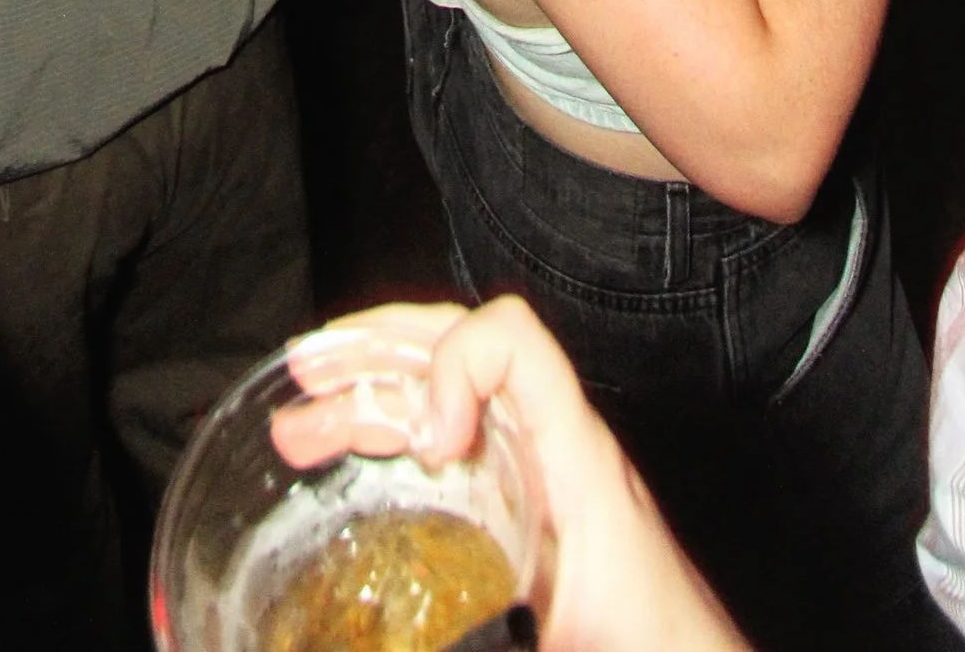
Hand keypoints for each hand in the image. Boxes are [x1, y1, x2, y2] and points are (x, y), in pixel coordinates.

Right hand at [277, 301, 738, 651]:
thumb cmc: (662, 648)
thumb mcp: (561, 637)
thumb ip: (489, 638)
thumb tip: (420, 641)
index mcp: (577, 462)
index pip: (515, 341)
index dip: (453, 364)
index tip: (428, 447)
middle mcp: (559, 449)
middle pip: (465, 348)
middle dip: (377, 354)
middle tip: (306, 380)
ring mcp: (549, 474)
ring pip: (456, 395)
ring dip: (376, 393)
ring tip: (302, 421)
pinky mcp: (541, 509)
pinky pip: (468, 443)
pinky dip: (405, 437)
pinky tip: (359, 466)